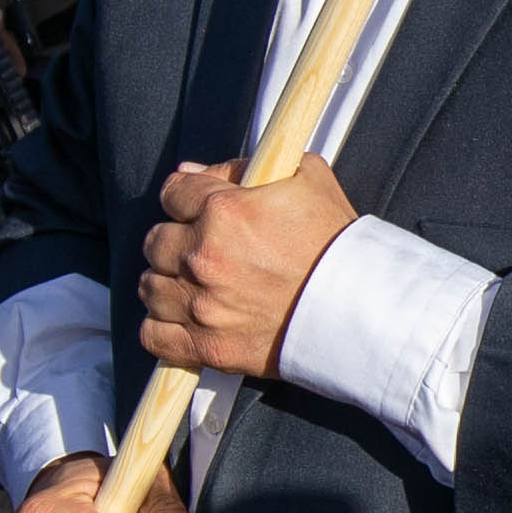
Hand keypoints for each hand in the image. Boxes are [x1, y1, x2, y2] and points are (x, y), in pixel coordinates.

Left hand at [135, 152, 355, 380]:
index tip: (196, 207)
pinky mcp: (207, 346)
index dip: (186, 196)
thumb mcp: (306, 179)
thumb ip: (247, 166)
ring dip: (167, 281)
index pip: (173, 192)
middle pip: (156, 240)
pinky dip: (161, 326)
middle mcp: (204, 257)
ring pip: (150, 287)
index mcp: (224, 211)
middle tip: (199, 247)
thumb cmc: (337, 245)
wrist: (361, 310)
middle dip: (175, 239)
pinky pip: (153, 335)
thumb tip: (196, 172)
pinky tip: (181, 317)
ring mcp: (202, 305)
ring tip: (191, 283)